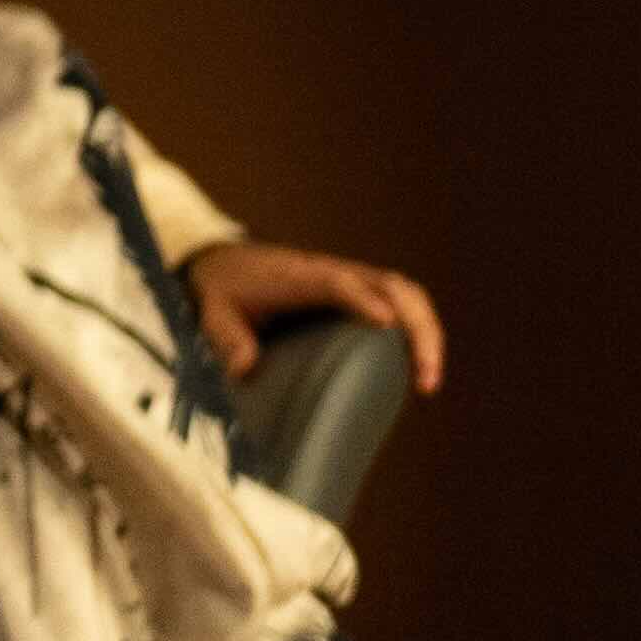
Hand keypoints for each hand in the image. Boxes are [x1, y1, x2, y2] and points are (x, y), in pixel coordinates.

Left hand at [184, 238, 444, 396]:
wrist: (223, 261)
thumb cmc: (222, 288)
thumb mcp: (212, 311)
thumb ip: (226, 337)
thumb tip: (245, 368)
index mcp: (299, 275)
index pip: (338, 281)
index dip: (363, 298)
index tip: (384, 323)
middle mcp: (334, 273)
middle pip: (392, 286)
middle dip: (417, 327)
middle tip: (424, 378)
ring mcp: (351, 280)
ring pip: (405, 294)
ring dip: (426, 332)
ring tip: (428, 379)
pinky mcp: (358, 294)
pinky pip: (400, 304)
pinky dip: (418, 329)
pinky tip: (419, 368)